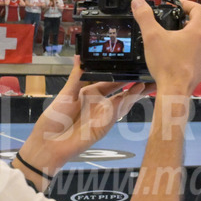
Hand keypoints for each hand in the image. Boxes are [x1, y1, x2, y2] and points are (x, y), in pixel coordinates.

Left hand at [20, 57, 149, 172]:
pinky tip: (136, 92)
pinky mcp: (105, 124)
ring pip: (124, 100)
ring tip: (149, 82)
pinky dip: (127, 102)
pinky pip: (118, 111)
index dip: (123, 74)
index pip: (111, 81)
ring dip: (137, 92)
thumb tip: (79, 56)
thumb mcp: (66, 94)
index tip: (133, 65)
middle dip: (136, 84)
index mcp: (90, 93)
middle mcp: (100, 103)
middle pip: (123, 91)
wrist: (50, 143)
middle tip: (150, 75)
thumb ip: (77, 76)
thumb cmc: (54, 119)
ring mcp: (104, 114)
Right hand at [135, 0, 200, 94]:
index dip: (186, 4)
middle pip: (196, 26)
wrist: (174, 91)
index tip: (176, 6)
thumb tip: (138, 2)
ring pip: (196, 42)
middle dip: (183, 23)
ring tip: (169, 43)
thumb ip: (144, 17)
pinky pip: (195, 57)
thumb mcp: (152, 36)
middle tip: (169, 25)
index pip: (197, 9)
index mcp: (197, 31)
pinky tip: (174, 59)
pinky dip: (186, 54)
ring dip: (185, 40)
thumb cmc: (167, 64)